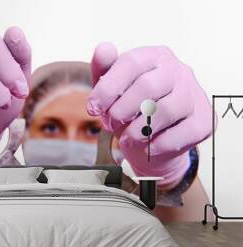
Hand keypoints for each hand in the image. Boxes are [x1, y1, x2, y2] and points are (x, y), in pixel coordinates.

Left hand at [87, 43, 211, 185]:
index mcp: (155, 56)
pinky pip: (181, 133)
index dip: (108, 88)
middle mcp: (179, 71)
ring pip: (166, 110)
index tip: (92, 109)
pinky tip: (147, 145)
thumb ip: (104, 69)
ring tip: (127, 137)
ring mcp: (195, 95)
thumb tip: (103, 49)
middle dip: (121, 110)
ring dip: (138, 129)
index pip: (130, 63)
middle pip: (147, 86)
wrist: (153, 141)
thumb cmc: (131, 109)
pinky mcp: (204, 120)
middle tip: (110, 124)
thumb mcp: (112, 88)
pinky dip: (157, 144)